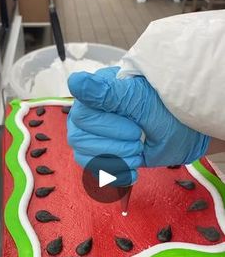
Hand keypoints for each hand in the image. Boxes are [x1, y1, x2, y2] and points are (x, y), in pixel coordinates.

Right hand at [67, 67, 209, 183]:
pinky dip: (117, 175)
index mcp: (93, 96)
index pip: (83, 118)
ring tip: (137, 153)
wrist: (182, 130)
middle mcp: (87, 117)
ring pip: (85, 158)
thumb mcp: (139, 98)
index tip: (135, 127)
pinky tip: (133, 170)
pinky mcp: (101, 157)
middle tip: (138, 140)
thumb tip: (75, 82)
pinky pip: (94, 173)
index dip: (108, 128)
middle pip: (80, 140)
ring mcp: (92, 138)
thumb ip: (107, 93)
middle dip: (116, 147)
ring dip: (117, 161)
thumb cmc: (163, 107)